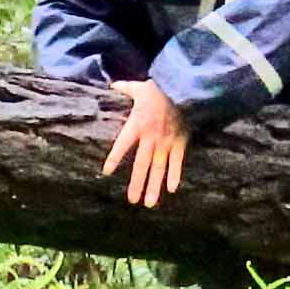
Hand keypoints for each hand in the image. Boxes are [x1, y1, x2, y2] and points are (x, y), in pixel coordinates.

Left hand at [103, 81, 191, 210]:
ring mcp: (166, 142)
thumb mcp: (139, 87)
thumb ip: (125, 88)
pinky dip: (175, 175)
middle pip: (141, 165)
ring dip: (154, 187)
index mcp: (137, 124)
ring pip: (158, 168)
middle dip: (136, 184)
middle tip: (132, 200)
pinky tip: (172, 189)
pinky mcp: (180, 142)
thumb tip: (112, 84)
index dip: (115, 158)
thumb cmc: (160, 88)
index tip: (106, 172)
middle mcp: (150, 137)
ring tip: (148, 203)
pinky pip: (177, 162)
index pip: (122, 144)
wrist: (182, 87)